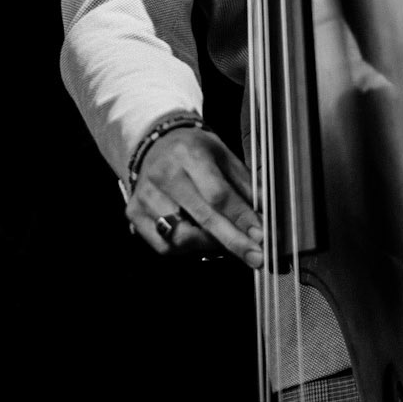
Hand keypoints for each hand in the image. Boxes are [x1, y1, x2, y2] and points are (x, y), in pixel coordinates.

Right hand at [126, 126, 263, 268]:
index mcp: (188, 153)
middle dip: (234, 241)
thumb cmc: (194, 152)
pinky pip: (164, 247)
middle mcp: (163, 174)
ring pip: (182, 238)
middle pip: (202, 218)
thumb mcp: (222, 155)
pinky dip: (187, 250)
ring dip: (210, 246)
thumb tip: (267, 213)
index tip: (262, 235)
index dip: (241, 217)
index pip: (217, 193)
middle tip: (257, 257)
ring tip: (226, 241)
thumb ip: (244, 184)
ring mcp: (146, 195)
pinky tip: (199, 240)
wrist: (155, 144)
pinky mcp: (135, 214)